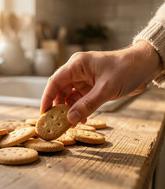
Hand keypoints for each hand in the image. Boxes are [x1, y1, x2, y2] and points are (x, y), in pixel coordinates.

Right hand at [40, 41, 161, 123]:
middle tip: (56, 121)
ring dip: (70, 110)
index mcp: (77, 65)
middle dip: (58, 106)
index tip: (43, 112)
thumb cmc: (126, 69)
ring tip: (70, 123)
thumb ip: (88, 104)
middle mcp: (78, 71)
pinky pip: (80, 100)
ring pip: (70, 97)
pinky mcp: (91, 87)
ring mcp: (84, 80)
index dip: (47, 97)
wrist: (144, 66)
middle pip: (61, 90)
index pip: (55, 81)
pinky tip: (82, 119)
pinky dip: (80, 109)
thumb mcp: (107, 89)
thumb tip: (70, 118)